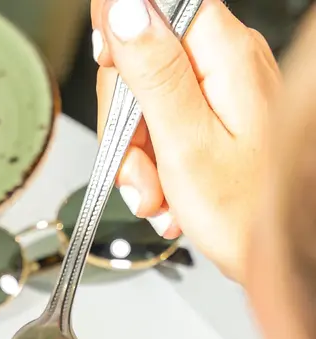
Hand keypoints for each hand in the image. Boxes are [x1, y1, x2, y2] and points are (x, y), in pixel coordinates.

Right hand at [92, 0, 280, 282]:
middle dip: (126, 123)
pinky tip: (170, 195)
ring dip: (141, 156)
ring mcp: (226, 88)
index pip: (150, 9)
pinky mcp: (223, 115)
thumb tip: (122, 8)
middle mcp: (228, 59)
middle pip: (143, 61)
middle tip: (139, 171)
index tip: (115, 93)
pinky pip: (170, 125)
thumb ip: (151, 70)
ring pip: (150, 101)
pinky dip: (161, 163)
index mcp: (222, 52)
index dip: (119, 47)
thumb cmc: (247, 212)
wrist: (280, 257)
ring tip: (158, 196)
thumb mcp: (186, 142)